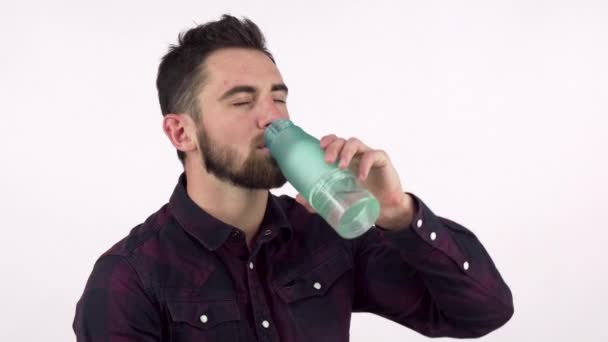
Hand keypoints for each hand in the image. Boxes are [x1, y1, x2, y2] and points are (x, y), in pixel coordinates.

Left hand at [294, 135, 415, 229]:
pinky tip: (360, 176)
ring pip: (355, 143)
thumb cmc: (362, 198)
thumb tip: (299, 199)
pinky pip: (373, 155)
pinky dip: (365, 164)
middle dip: (333, 147)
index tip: (319, 146)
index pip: (334, 142)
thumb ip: (319, 200)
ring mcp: (368, 155)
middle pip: (342, 141)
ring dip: (346, 152)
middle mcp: (355, 154)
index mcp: (344, 159)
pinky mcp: (382, 160)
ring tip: (341, 166)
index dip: (327, 139)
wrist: (385, 208)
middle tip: (327, 161)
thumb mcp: (338, 199)